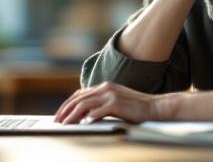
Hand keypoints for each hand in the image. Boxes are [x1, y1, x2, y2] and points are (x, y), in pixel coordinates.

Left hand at [54, 82, 172, 123]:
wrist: (155, 107)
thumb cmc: (137, 109)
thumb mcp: (117, 103)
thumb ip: (102, 105)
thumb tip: (85, 115)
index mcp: (105, 86)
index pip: (80, 94)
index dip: (68, 104)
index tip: (60, 115)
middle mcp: (106, 87)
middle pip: (78, 98)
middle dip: (65, 110)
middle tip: (57, 121)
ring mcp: (111, 94)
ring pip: (84, 104)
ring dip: (72, 115)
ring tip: (65, 124)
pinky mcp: (116, 103)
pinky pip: (97, 111)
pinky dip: (87, 118)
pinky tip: (81, 125)